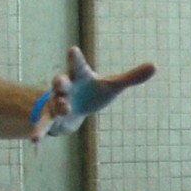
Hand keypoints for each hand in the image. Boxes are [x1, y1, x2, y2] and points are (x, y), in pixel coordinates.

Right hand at [35, 46, 157, 139]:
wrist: (75, 108)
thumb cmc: (93, 92)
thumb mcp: (113, 86)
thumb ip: (131, 77)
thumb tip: (155, 65)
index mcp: (79, 76)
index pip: (77, 65)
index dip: (75, 58)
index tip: (72, 49)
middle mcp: (65, 87)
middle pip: (59, 82)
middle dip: (59, 82)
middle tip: (59, 81)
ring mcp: (56, 102)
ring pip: (54, 103)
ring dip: (59, 106)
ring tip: (65, 109)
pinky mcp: (51, 119)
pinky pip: (44, 125)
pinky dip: (39, 131)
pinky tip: (34, 141)